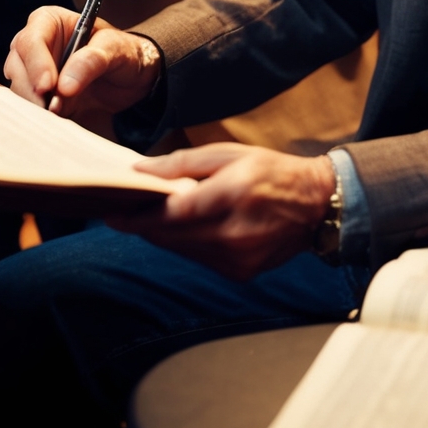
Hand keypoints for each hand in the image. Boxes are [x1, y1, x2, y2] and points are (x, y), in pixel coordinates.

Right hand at [5, 6, 160, 117]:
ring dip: (37, 105)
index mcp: (49, 22)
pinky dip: (42, 116)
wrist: (131, 78)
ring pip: (20, 89)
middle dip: (33, 90)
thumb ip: (91, 61)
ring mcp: (33, 72)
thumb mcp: (115, 49)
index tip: (48, 86)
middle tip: (53, 109)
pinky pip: (30, 107)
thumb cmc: (122, 52)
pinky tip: (61, 119)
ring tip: (63, 113)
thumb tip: (64, 86)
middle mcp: (35, 45)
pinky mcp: (39, 95)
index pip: (31, 41)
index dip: (36, 64)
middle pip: (18, 67)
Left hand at [110, 145, 335, 279]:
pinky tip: (187, 228)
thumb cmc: (271, 171)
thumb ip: (182, 163)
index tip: (112, 213)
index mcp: (231, 195)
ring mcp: (238, 258)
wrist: (315, 205)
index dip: (137, 217)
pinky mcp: (241, 273)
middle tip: (124, 210)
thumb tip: (141, 170)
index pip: (171, 213)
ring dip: (164, 235)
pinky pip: (199, 260)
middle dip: (145, 225)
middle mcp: (234, 233)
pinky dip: (187, 245)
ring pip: (182, 250)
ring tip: (153, 215)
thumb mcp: (227, 154)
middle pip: (171, 236)